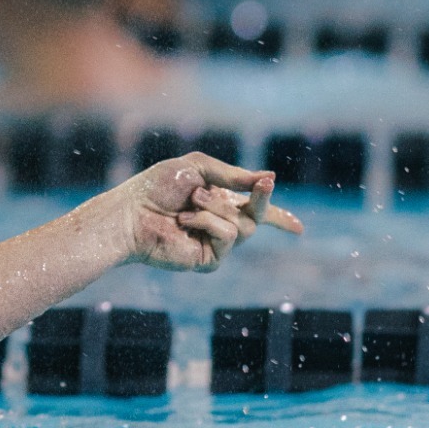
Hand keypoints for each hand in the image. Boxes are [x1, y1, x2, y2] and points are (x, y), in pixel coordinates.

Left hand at [117, 152, 303, 271]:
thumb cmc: (155, 188)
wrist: (130, 212)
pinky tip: (184, 221)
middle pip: (258, 216)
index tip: (298, 229)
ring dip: (218, 207)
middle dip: (263, 198)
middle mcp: (218, 223)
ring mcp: (214, 243)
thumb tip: (270, 179)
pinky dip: (210, 223)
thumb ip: (233, 174)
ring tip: (191, 202)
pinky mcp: (208, 259)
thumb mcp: (197, 168)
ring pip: (244, 225)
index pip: (254, 212)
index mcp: (217, 202)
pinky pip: (229, 237)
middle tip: (264, 184)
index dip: (278, 218)